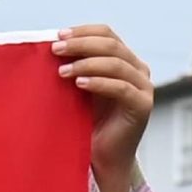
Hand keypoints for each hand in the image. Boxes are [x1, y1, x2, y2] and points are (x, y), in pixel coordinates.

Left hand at [54, 23, 153, 191]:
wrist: (100, 159)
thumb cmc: (84, 124)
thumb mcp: (77, 90)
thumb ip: (73, 68)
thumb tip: (49, 45)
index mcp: (123, 61)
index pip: (107, 35)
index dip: (84, 32)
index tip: (58, 35)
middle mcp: (137, 70)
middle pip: (112, 45)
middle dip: (81, 45)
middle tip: (55, 50)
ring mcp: (143, 87)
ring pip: (117, 64)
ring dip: (87, 63)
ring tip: (61, 72)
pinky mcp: (142, 106)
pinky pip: (122, 88)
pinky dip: (99, 82)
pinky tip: (79, 83)